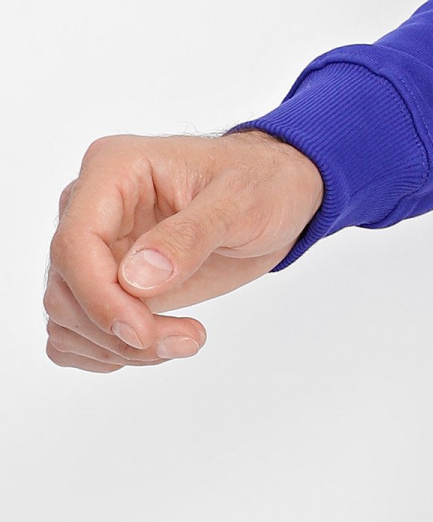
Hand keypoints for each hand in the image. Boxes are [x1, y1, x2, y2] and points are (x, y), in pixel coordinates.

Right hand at [43, 131, 324, 372]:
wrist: (277, 195)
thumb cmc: (262, 183)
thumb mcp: (241, 202)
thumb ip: (190, 236)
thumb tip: (134, 279)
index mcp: (113, 170)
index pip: (74, 244)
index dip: (100, 298)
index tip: (144, 332)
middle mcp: (90, 207)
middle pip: (65, 289)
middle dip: (118, 330)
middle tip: (187, 339)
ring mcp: (94, 246)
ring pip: (66, 317)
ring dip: (117, 347)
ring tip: (184, 339)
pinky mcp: (103, 280)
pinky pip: (74, 331)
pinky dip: (107, 351)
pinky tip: (157, 344)